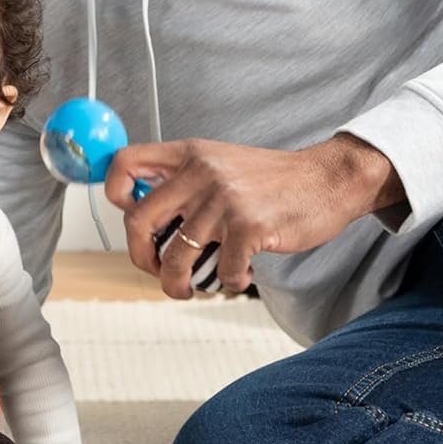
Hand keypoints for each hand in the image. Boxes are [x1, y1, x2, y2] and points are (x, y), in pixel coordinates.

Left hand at [103, 135, 403, 298]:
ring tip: (192, 288)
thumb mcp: (223, 164)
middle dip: (140, 258)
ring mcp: (223, 200)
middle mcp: (200, 173)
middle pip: (137, 222)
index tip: (131, 216)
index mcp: (189, 154)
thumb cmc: (274, 180)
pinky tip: (242, 275)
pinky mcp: (248, 227)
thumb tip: (144, 213)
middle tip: (157, 270)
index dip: (115, 193)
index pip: (125, 162)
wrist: (327, 180)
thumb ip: (187, 180)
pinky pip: (222, 271)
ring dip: (178, 285)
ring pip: (174, 258)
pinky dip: (230, 283)